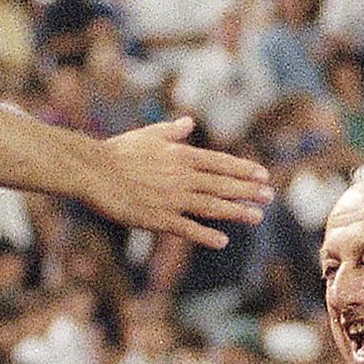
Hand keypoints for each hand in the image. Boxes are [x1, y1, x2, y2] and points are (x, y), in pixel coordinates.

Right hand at [84, 116, 273, 247]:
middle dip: (248, 191)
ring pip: (211, 206)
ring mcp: (172, 199)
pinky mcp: (158, 218)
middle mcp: (182, 177)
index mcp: (181, 156)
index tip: (263, 175)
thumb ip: (173, 132)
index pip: (221, 163)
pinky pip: (187, 228)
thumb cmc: (119, 152)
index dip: (244, 170)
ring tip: (257, 217)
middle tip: (269, 197)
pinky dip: (206, 235)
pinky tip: (222, 241)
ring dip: (236, 212)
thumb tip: (189, 122)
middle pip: (222, 185)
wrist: (94, 172)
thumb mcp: (149, 135)